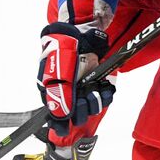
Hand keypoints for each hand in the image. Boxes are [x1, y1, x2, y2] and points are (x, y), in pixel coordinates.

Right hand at [37, 21, 113, 139]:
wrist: (80, 30)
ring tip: (96, 88)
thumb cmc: (63, 49)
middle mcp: (67, 92)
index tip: (65, 129)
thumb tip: (60, 117)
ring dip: (96, 100)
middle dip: (83, 108)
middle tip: (85, 96)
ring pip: (91, 106)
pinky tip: (106, 87)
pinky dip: (107, 93)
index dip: (61, 123)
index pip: (56, 115)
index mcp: (52, 90)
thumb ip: (60, 95)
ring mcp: (82, 87)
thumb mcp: (58, 74)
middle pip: (77, 114)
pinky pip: (103, 96)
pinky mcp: (96, 81)